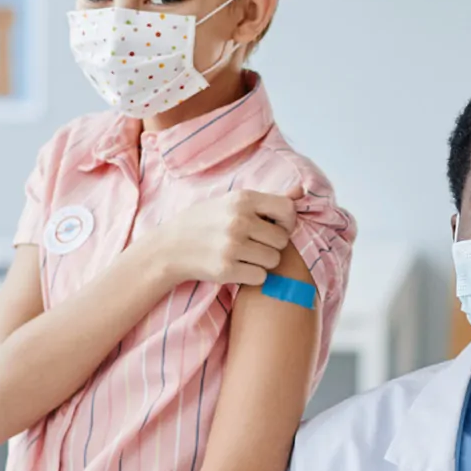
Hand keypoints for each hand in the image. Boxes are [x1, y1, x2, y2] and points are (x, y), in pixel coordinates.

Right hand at [144, 186, 299, 286]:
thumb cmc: (204, 222)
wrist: (168, 248)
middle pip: (282, 239)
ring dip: (263, 261)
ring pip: (273, 259)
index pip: (287, 210)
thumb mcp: (230, 202)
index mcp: (241, 199)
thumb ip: (265, 201)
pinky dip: (252, 276)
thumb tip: (301, 193)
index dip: (287, 222)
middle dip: (272, 244)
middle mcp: (239, 220)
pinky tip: (237, 268)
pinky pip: (260, 276)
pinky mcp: (226, 269)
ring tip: (244, 256)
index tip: (275, 227)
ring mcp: (232, 246)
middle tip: (254, 244)